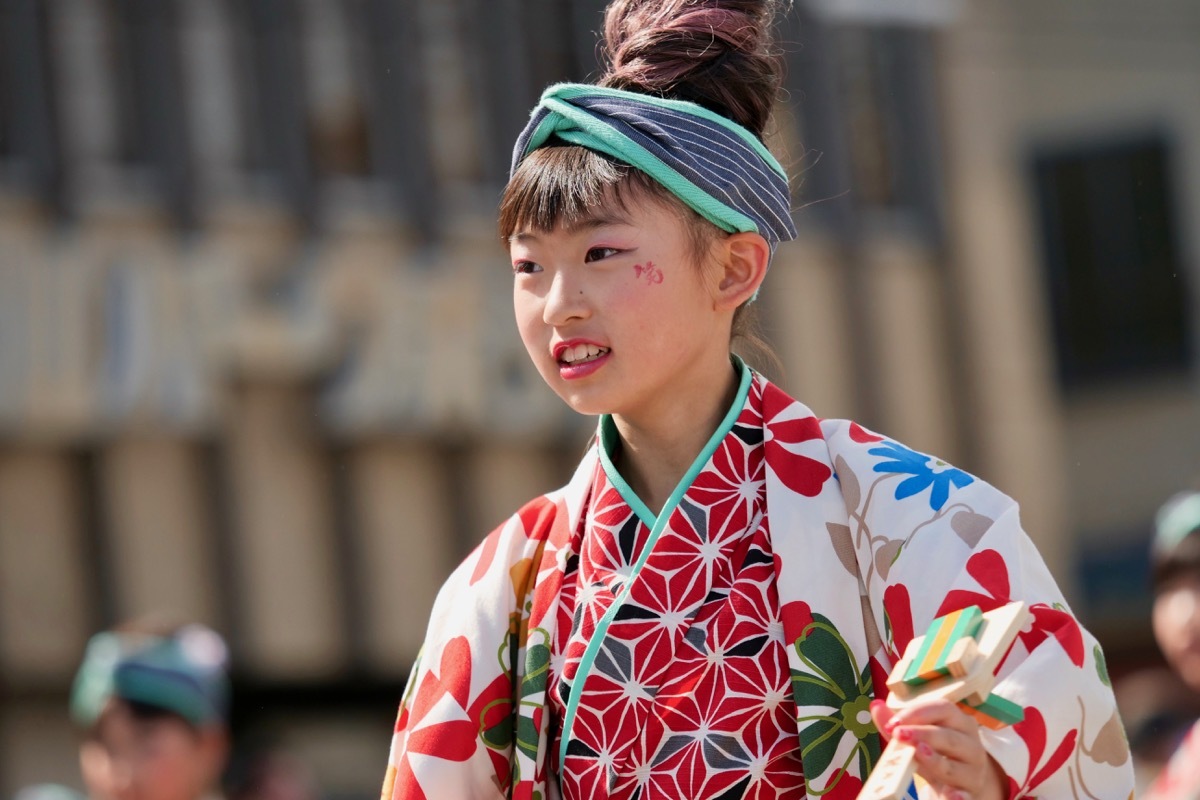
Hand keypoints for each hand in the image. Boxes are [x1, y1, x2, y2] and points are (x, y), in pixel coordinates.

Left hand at [870, 698, 1006, 799]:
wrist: (963, 784)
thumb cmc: (939, 754)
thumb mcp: (920, 738)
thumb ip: (899, 724)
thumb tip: (875, 706)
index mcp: (960, 723)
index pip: (943, 709)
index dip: (917, 713)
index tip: (893, 722)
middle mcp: (971, 745)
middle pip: (949, 736)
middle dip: (923, 734)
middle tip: (899, 734)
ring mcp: (972, 771)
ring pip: (955, 766)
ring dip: (936, 760)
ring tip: (918, 753)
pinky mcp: (969, 794)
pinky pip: (965, 796)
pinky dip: (958, 796)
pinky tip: (950, 795)